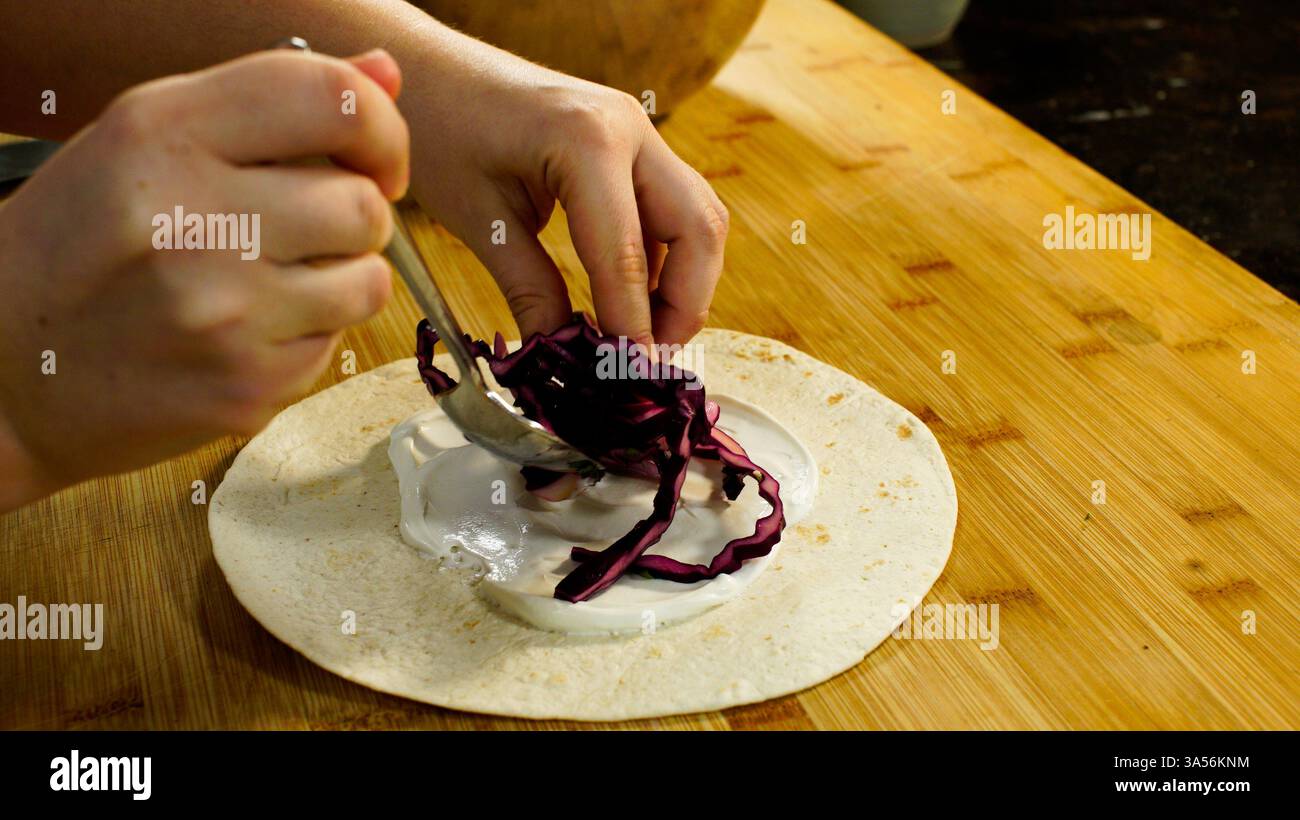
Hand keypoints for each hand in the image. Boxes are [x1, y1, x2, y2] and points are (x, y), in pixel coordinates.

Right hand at [0, 49, 409, 507]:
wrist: (4, 370)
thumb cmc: (82, 245)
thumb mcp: (146, 142)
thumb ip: (268, 103)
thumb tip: (384, 72)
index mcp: (160, 135)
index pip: (329, 97)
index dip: (379, 127)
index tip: (375, 157)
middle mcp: (191, 221)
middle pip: (362, 202)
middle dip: (352, 214)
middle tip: (301, 230)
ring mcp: (220, 313)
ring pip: (368, 278)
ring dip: (341, 277)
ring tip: (273, 281)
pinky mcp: (244, 387)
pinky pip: (337, 341)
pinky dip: (309, 334)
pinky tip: (247, 331)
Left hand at [405, 36, 728, 350]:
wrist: (429, 70)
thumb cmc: (440, 128)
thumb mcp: (479, 218)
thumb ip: (529, 289)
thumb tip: (562, 362)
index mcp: (588, 142)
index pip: (628, 255)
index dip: (633, 326)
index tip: (625, 379)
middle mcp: (631, 130)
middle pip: (699, 229)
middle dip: (684, 305)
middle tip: (647, 361)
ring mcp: (640, 133)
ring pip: (698, 219)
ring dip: (684, 284)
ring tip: (642, 338)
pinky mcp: (634, 146)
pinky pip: (673, 210)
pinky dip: (665, 261)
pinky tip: (631, 300)